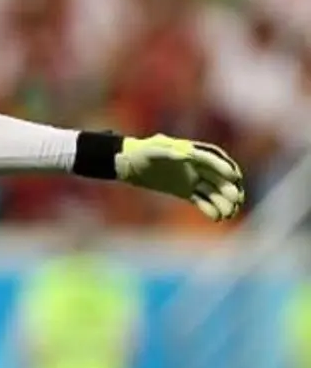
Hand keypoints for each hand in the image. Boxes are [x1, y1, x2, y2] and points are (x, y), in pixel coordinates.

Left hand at [115, 134, 244, 221]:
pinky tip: (217, 218)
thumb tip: (187, 155)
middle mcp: (196, 165)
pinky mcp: (186, 190)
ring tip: (229, 214)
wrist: (131, 164)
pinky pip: (201, 200)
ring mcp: (192, 178)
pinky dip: (209, 208)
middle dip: (229, 188)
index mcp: (192, 151)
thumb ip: (169, 151)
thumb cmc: (142, 152)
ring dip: (223, 201)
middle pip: (218, 177)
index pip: (212, 159)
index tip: (234, 177)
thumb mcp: (153, 149)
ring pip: (213, 191)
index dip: (223, 167)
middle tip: (237, 200)